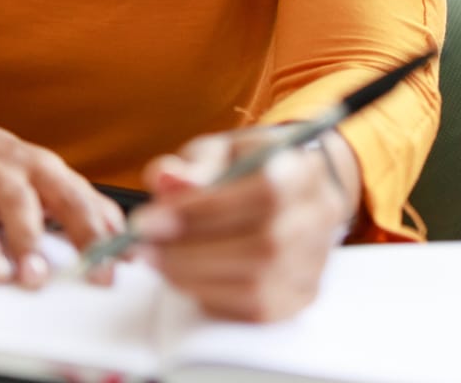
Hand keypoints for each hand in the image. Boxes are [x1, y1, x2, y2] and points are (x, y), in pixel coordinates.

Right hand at [0, 99, 125, 287]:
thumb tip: (127, 245)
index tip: (104, 271)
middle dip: (28, 239)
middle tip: (37, 277)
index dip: (91, 236)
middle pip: (19, 201)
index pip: (72, 201)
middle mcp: (1, 170)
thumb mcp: (47, 175)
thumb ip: (86, 206)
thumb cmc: (3, 163)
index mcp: (40, 169)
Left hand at [132, 129, 358, 321]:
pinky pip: (255, 309)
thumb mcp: (219, 151)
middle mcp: (318, 218)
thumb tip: (167, 181)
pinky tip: (183, 276)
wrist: (289, 191)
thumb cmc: (247, 167)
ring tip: (156, 259)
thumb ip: (193, 165)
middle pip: (262, 246)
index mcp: (302, 170)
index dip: (203, 210)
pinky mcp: (301, 295)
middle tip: (142, 246)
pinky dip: (211, 295)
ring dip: (194, 276)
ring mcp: (315, 262)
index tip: (148, 220)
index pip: (264, 193)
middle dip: (190, 251)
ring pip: (257, 284)